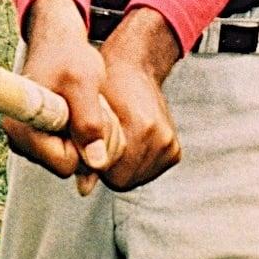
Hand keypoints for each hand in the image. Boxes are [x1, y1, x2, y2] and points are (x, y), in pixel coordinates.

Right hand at [1, 0, 121, 192]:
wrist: (59, 44)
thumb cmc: (69, 58)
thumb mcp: (85, 83)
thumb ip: (90, 122)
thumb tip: (96, 162)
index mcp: (22, 128)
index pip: (65, 164)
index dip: (84, 144)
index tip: (89, 113)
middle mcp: (19, 140)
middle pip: (69, 167)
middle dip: (88, 142)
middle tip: (91, 107)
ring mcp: (27, 143)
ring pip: (72, 162)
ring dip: (86, 138)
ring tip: (84, 107)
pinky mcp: (37, 142)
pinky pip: (69, 155)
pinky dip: (81, 137)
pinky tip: (77, 113)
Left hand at [95, 7, 182, 191]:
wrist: (135, 68)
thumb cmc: (105, 87)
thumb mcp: (88, 111)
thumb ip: (85, 149)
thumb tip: (84, 190)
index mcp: (139, 125)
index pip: (113, 175)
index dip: (96, 164)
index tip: (90, 147)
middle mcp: (159, 137)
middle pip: (125, 180)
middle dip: (109, 168)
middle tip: (101, 143)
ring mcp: (169, 144)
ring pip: (137, 178)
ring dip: (123, 166)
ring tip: (116, 141)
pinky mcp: (175, 150)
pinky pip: (149, 171)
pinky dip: (137, 163)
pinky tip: (130, 142)